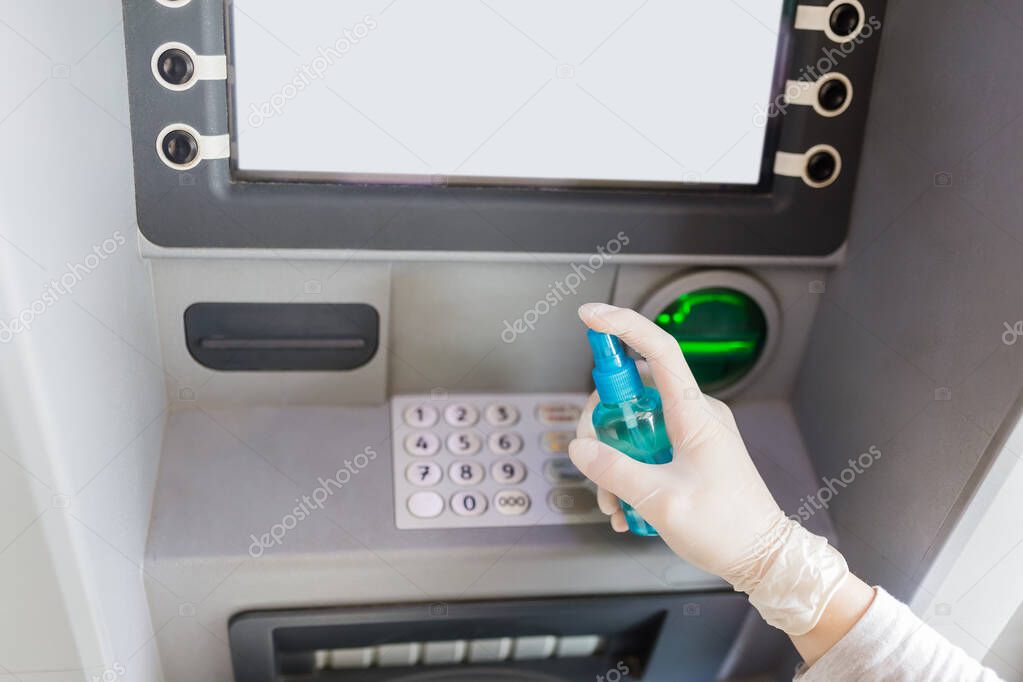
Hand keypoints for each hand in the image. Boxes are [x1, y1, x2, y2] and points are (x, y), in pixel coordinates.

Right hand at [570, 303, 850, 638]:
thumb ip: (615, 471)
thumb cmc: (727, 528)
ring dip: (612, 463)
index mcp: (693, 414)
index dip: (622, 327)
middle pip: (629, 395)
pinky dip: (628, 474)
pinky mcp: (688, 450)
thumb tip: (580, 448)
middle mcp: (693, 413)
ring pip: (632, 426)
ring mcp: (691, 431)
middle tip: (594, 467)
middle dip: (601, 430)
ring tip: (614, 505)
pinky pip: (645, 447)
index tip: (589, 316)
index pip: (658, 350)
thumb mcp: (661, 501)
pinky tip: (626, 508)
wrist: (763, 557)